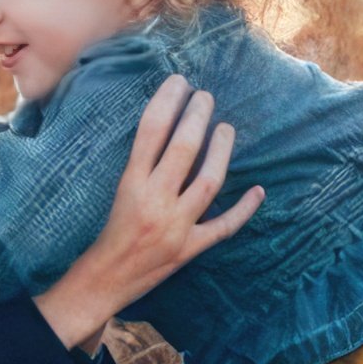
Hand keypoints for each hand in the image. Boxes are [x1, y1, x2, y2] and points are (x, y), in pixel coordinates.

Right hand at [35, 74, 263, 348]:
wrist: (104, 281)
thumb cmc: (107, 233)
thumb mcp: (117, 192)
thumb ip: (141, 166)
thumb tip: (165, 130)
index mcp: (130, 184)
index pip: (150, 132)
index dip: (166, 102)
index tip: (179, 82)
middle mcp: (153, 201)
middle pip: (183, 149)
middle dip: (196, 117)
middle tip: (205, 96)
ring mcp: (175, 226)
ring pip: (208, 181)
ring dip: (221, 151)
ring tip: (226, 128)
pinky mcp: (189, 248)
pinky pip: (223, 226)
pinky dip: (243, 209)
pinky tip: (258, 190)